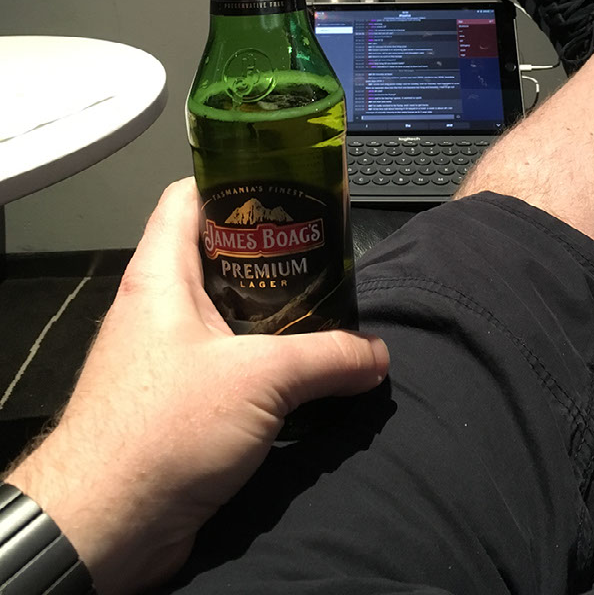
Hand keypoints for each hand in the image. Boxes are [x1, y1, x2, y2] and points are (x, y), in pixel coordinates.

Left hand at [5, 179, 387, 594]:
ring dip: (275, 316)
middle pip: (220, 256)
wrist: (106, 524)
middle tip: (325, 256)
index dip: (235, 181)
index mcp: (161, 275)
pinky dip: (265, 364)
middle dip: (274, 256)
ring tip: (327, 312)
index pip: (189, 197)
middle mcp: (158, 307)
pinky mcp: (178, 401)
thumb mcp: (261, 378)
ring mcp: (166, 355)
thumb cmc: (161, 429)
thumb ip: (327, 358)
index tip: (286, 185)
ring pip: (228, 314)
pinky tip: (303, 374)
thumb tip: (375, 355)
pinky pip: (228, 364)